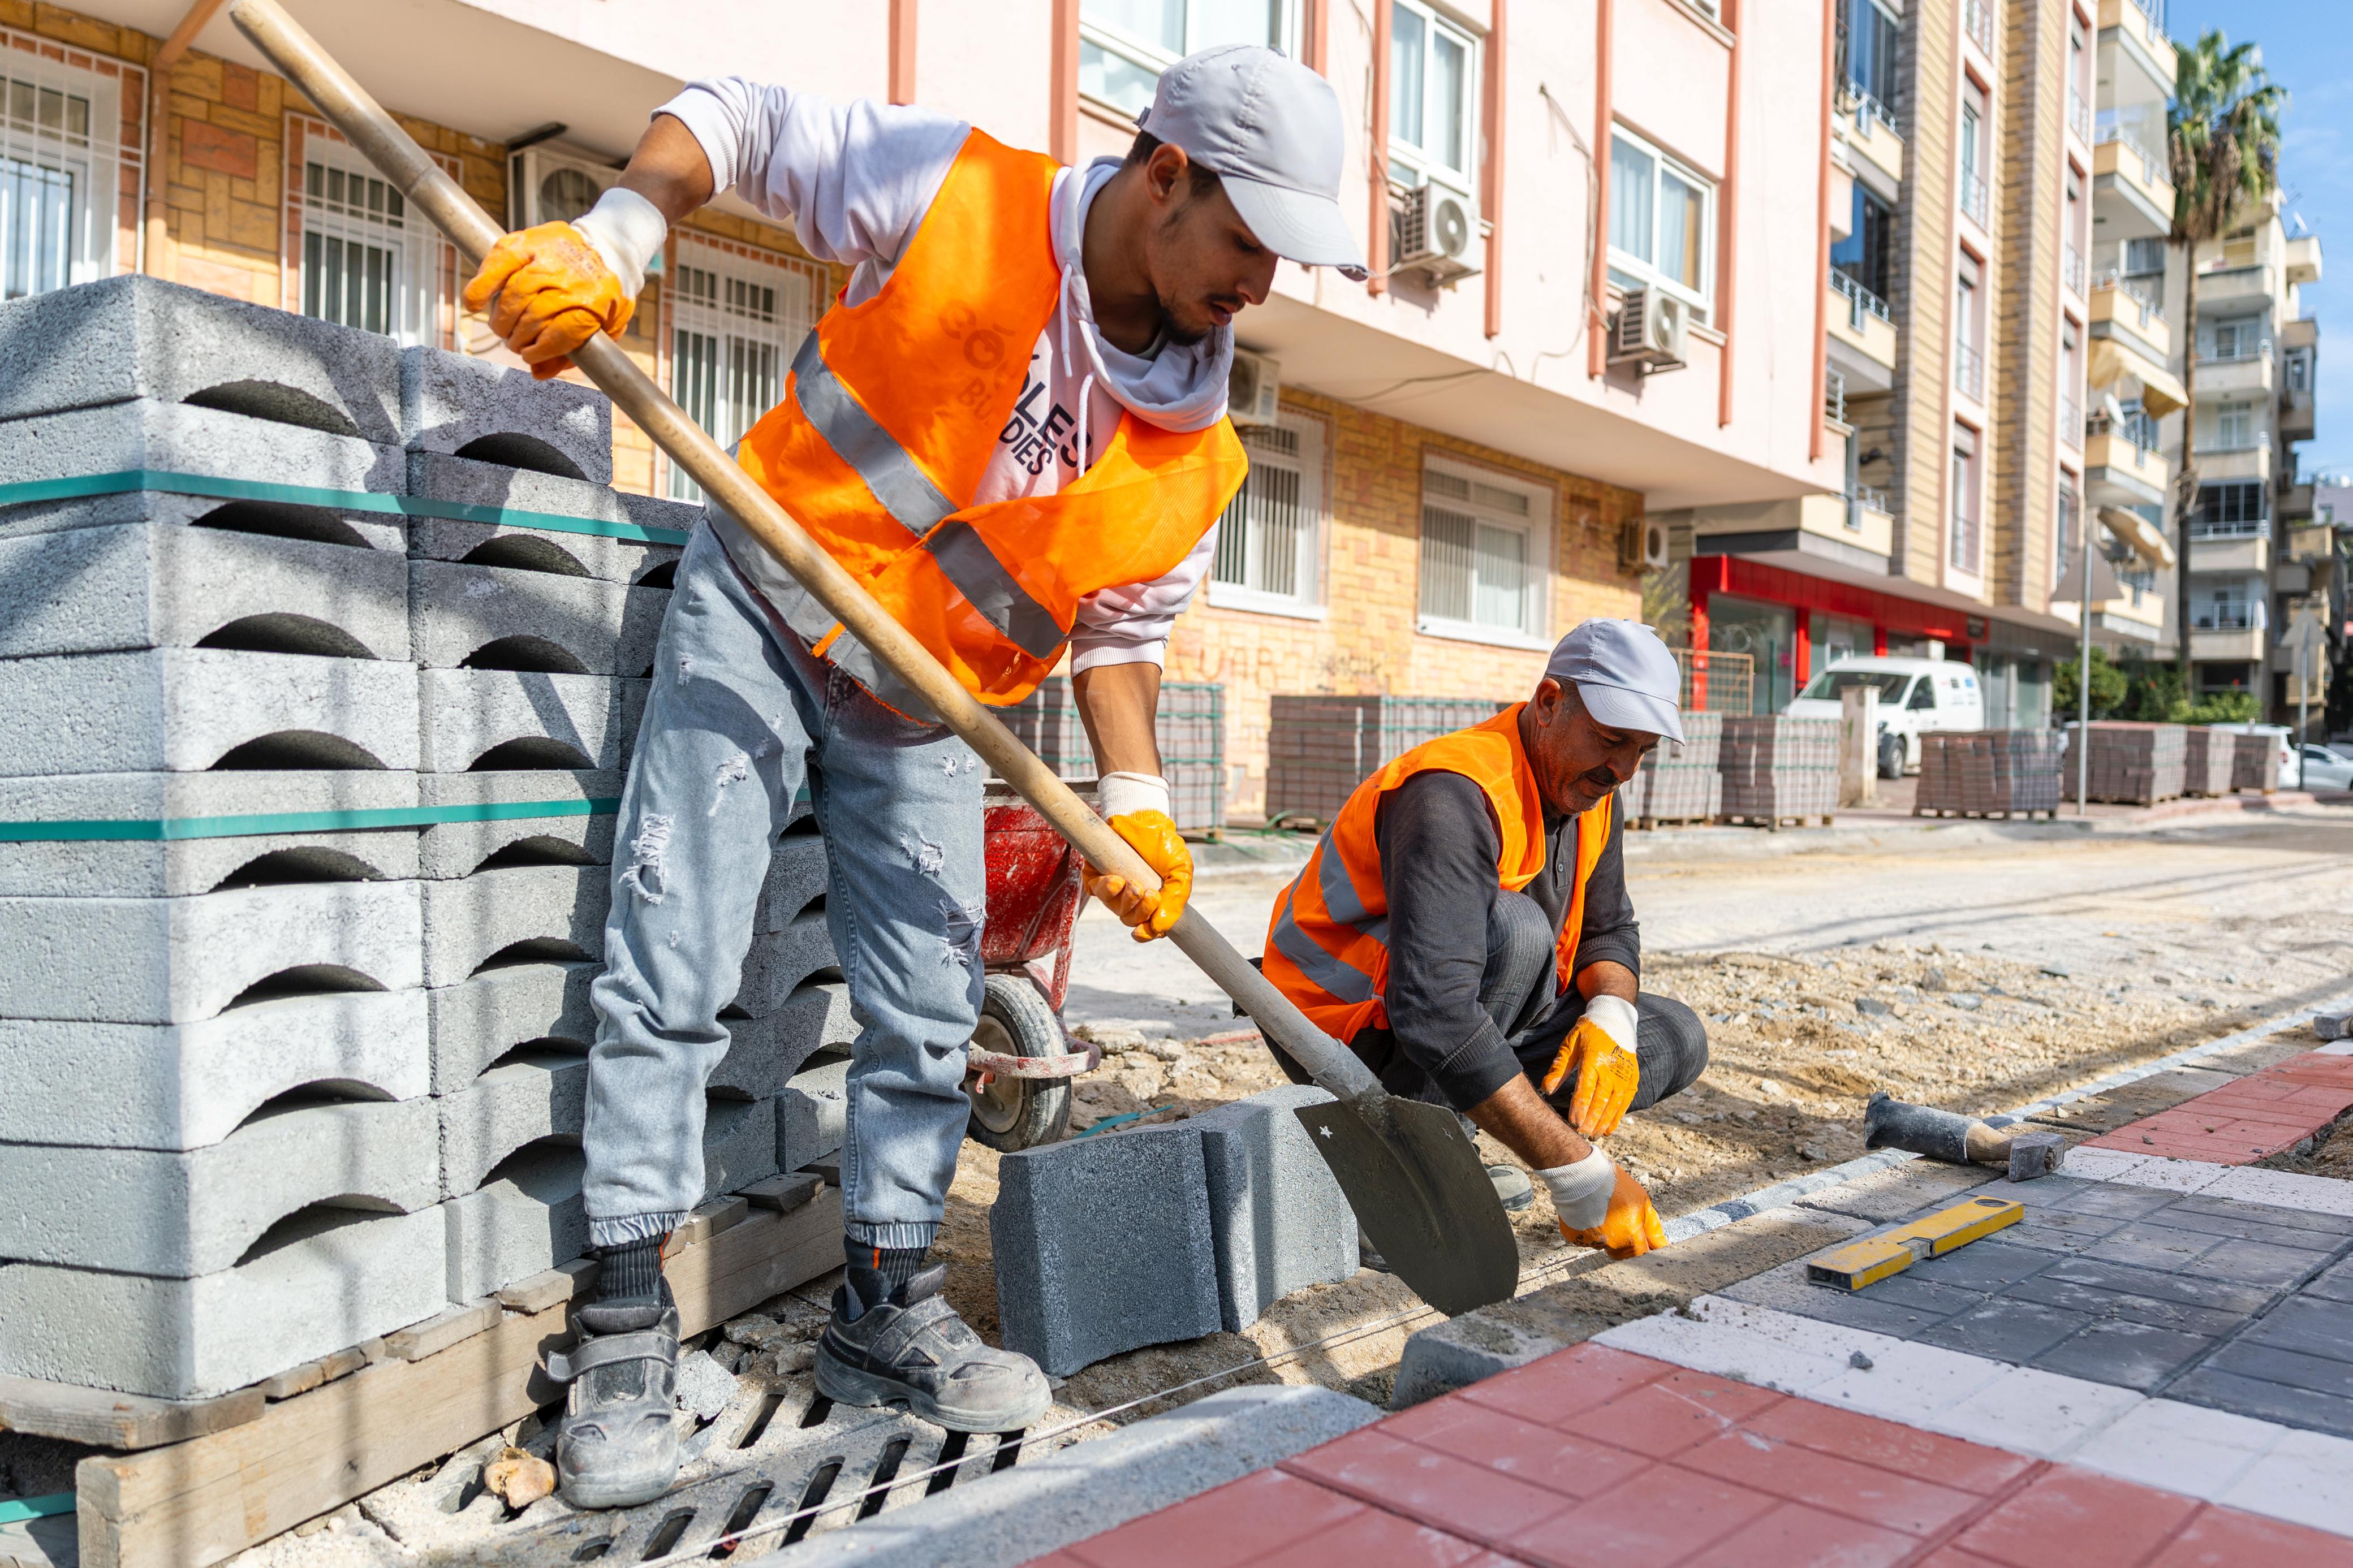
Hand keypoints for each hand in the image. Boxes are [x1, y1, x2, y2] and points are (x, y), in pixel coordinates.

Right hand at [461, 222, 634, 379]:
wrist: (608, 246)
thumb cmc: (604, 293)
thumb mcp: (603, 328)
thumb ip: (573, 353)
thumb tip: (538, 373)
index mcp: (596, 301)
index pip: (559, 334)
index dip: (540, 350)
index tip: (530, 355)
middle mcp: (571, 277)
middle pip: (534, 316)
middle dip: (518, 337)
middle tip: (514, 343)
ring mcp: (548, 256)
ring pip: (514, 294)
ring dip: (502, 320)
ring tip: (502, 329)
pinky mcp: (527, 241)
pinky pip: (497, 264)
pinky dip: (481, 286)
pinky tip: (473, 304)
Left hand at [1082, 810, 1191, 942]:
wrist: (1146, 818)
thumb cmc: (1165, 845)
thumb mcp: (1181, 872)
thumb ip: (1176, 901)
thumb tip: (1160, 928)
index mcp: (1153, 902)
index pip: (1147, 928)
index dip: (1145, 934)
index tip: (1145, 930)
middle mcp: (1132, 898)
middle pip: (1129, 920)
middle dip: (1140, 910)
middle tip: (1151, 893)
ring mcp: (1115, 888)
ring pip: (1114, 908)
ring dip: (1125, 901)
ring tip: (1135, 884)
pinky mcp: (1097, 874)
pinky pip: (1096, 891)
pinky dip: (1106, 889)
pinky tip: (1116, 880)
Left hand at [1540, 995, 1640, 1137]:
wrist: (1615, 1021)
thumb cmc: (1587, 1033)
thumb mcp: (1570, 1044)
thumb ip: (1559, 1067)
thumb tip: (1545, 1089)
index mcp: (1594, 1059)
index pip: (1586, 1088)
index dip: (1580, 1107)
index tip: (1573, 1122)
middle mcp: (1612, 1070)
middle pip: (1601, 1100)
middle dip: (1591, 1120)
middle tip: (1580, 1134)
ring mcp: (1625, 1076)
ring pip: (1614, 1105)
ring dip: (1604, 1122)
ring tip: (1593, 1136)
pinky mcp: (1633, 1080)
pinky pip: (1625, 1103)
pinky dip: (1617, 1117)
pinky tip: (1608, 1130)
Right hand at [1560, 1168, 1666, 1258]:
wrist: (1580, 1176)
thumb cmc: (1613, 1184)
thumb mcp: (1641, 1200)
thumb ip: (1652, 1226)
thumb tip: (1660, 1244)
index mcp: (1630, 1237)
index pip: (1642, 1254)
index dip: (1644, 1247)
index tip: (1643, 1240)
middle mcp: (1611, 1244)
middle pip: (1622, 1254)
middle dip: (1625, 1242)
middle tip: (1620, 1221)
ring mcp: (1591, 1242)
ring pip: (1603, 1246)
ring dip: (1606, 1236)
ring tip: (1602, 1213)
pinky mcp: (1575, 1238)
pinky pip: (1586, 1240)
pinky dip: (1588, 1231)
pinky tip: (1588, 1214)